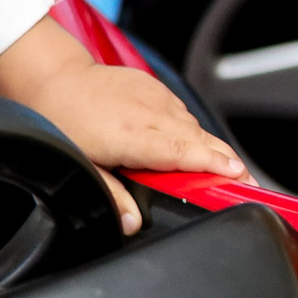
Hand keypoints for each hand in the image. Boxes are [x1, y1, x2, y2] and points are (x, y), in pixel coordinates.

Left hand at [0, 17, 250, 235]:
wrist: (51, 75)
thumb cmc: (60, 118)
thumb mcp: (80, 163)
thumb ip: (111, 194)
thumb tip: (131, 222)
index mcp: (132, 135)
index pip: (183, 151)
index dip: (213, 164)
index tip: (238, 175)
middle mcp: (148, 112)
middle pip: (198, 139)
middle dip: (225, 160)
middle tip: (246, 183)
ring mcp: (152, 96)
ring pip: (192, 125)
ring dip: (207, 145)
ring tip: (222, 168)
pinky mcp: (152, 85)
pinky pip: (179, 111)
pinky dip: (188, 128)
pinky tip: (188, 142)